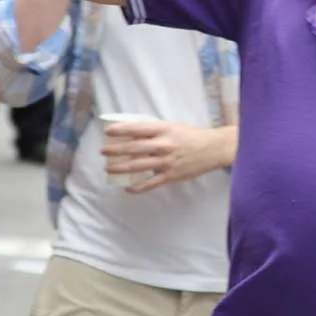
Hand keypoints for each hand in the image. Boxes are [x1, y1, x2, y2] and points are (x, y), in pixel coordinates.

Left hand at [101, 121, 229, 193]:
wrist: (213, 149)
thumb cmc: (192, 136)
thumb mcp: (173, 127)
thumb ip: (155, 131)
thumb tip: (133, 133)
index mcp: (164, 130)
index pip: (137, 129)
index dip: (121, 130)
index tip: (108, 132)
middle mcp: (163, 145)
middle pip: (133, 148)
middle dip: (115, 150)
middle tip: (103, 151)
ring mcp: (166, 161)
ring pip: (138, 166)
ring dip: (121, 167)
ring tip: (108, 168)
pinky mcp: (170, 175)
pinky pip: (150, 183)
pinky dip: (138, 187)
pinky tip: (128, 188)